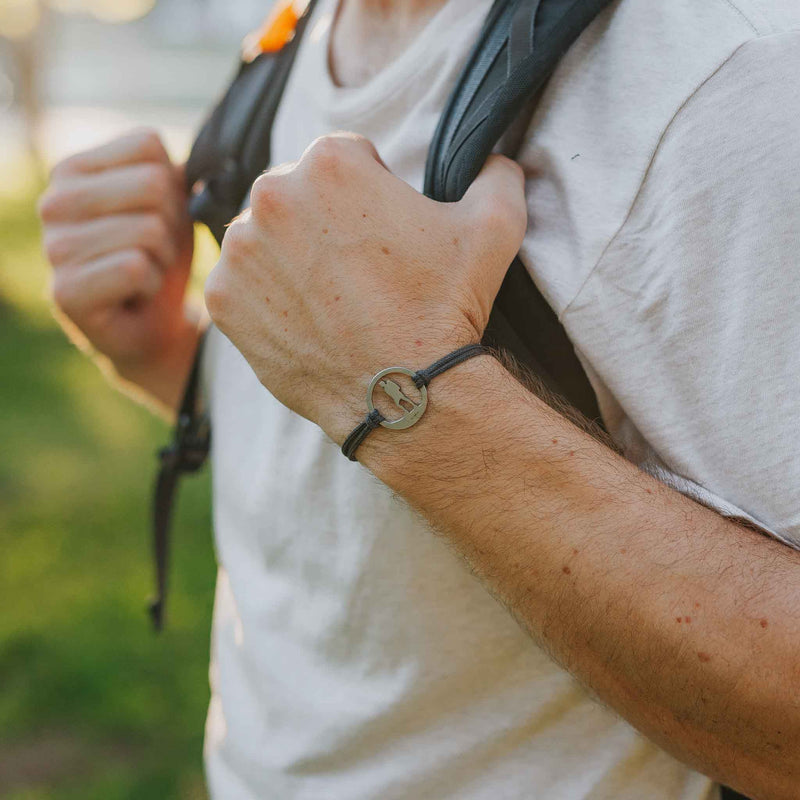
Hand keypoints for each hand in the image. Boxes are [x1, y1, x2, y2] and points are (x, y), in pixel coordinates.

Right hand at [39, 129, 195, 384]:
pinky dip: (151, 284)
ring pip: (149, 229)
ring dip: (164, 258)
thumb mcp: (174, 205)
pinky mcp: (65, 291)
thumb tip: (206, 156)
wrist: (153, 328)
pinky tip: (135, 294)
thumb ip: (176, 171)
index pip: (147, 145)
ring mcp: (53, 247)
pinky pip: (135, 268)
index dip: (174, 186)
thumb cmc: (161, 259)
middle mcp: (53, 202)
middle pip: (153, 184)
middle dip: (173, 224)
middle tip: (157, 251)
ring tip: (145, 272)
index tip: (161, 218)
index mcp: (74, 170)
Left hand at [204, 133, 526, 440]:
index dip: (372, 194)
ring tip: (334, 299)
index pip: (346, 160)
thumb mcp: (495, 225)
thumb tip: (493, 159)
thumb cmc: (446, 307)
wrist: (405, 392)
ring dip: (291, 257)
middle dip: (325, 221)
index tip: (385, 234)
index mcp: (330, 162)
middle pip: (298, 195)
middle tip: (359, 271)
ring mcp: (240, 250)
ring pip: (265, 238)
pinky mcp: (223, 300)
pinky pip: (243, 285)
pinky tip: (306, 320)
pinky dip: (267, 299)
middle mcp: (272, 195)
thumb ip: (494, 173)